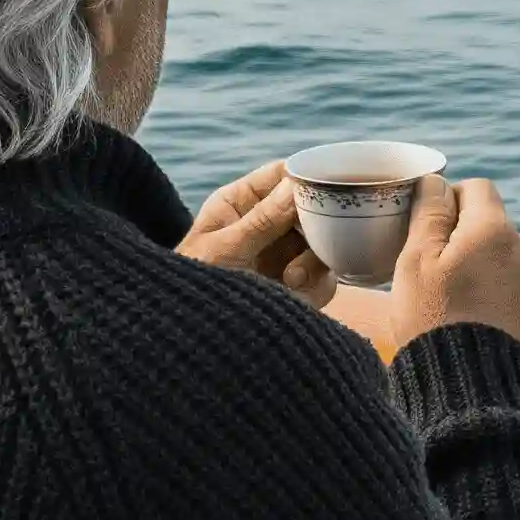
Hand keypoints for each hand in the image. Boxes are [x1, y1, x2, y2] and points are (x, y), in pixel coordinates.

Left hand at [176, 161, 336, 311]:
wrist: (197, 344)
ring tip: (292, 279)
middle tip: (317, 234)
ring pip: (323, 241)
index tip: (324, 185)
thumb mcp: (225, 250)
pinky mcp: (298, 286)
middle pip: (311, 206)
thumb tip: (295, 185)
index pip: (280, 175)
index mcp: (241, 204)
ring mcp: (284, 255)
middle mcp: (267, 225)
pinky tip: (294, 295)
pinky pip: (325, 276)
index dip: (304, 176)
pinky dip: (317, 284)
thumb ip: (262, 220)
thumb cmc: (193, 288)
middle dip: (317, 222)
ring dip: (314, 258)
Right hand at [389, 176, 519, 348]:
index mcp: (495, 230)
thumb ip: (428, 213)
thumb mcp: (417, 259)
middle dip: (458, 233)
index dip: (447, 199)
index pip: (476, 188)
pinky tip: (462, 309)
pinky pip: (504, 280)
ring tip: (443, 292)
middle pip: (488, 221)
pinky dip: (485, 285)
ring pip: (496, 252)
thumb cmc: (433, 317)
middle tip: (427, 264)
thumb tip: (436, 183)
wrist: (466, 384)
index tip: (424, 227)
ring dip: (472, 260)